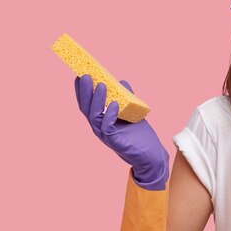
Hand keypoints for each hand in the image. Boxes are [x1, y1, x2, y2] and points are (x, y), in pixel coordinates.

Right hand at [74, 74, 168, 189]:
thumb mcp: (132, 112)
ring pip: (94, 116)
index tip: (80, 75)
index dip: (81, 91)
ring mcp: (105, 135)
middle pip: (86, 108)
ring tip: (100, 85)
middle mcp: (99, 127)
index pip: (87, 104)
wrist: (151, 154)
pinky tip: (115, 103)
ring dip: (97, 99)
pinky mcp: (114, 141)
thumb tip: (121, 81)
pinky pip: (107, 127)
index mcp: (101, 120)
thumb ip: (126, 98)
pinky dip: (110, 114)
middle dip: (84, 91)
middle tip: (84, 75)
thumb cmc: (139, 135)